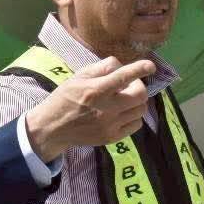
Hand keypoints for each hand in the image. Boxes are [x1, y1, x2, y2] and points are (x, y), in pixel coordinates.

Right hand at [24, 57, 155, 162]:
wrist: (54, 128)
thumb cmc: (65, 98)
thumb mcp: (78, 77)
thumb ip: (100, 68)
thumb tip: (120, 65)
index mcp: (95, 90)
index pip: (123, 77)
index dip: (140, 69)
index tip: (150, 65)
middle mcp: (106, 108)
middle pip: (140, 95)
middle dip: (139, 86)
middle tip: (129, 85)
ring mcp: (111, 125)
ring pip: (141, 110)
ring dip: (136, 101)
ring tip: (124, 100)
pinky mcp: (112, 137)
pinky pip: (136, 124)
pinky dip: (133, 116)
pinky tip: (121, 113)